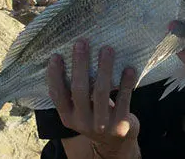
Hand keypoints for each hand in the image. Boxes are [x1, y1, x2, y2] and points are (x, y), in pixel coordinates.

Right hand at [47, 39, 140, 157]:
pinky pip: (123, 100)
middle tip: (82, 42)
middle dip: (80, 64)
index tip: (56, 55)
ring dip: (104, 68)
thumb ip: (75, 90)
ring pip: (101, 93)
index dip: (55, 75)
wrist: (115, 142)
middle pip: (79, 90)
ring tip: (107, 49)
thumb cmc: (95, 114)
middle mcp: (82, 122)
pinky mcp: (120, 125)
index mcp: (67, 116)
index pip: (57, 95)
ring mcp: (102, 125)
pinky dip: (126, 83)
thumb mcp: (80, 108)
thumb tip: (72, 55)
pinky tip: (129, 68)